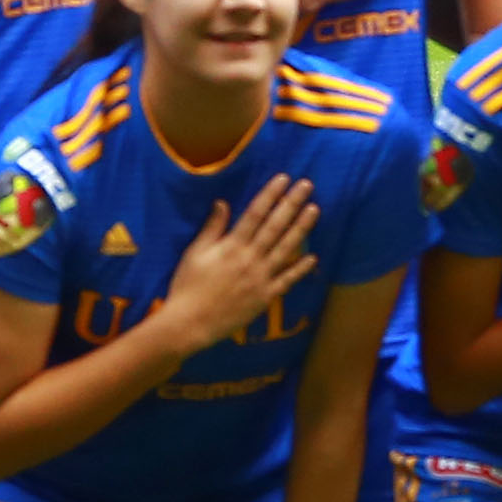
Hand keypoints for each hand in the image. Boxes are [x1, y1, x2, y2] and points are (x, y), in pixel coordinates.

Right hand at [156, 180, 318, 357]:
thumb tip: (223, 203)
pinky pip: (287, 281)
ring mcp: (260, 278)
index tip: (283, 179)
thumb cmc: (188, 286)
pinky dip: (300, 269)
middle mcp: (250, 258)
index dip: (270, 194)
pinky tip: (313, 257)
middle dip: (291, 203)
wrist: (190, 323)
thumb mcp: (194, 253)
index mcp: (231, 245)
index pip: (255, 213)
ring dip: (301, 228)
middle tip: (306, 185)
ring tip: (314, 209)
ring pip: (285, 248)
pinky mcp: (265, 297)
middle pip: (275, 226)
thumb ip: (212, 228)